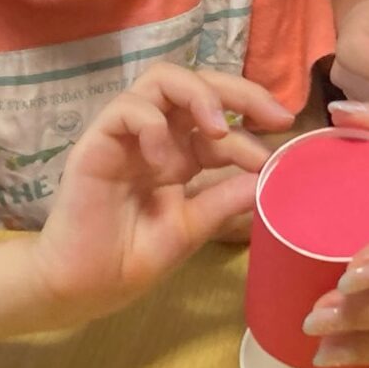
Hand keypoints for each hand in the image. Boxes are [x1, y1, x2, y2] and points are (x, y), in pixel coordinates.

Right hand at [32, 65, 292, 321]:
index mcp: (182, 154)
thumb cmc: (132, 258)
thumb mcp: (191, 229)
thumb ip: (224, 202)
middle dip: (239, 91)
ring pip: (161, 80)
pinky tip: (166, 163)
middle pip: (197, 85)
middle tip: (272, 114)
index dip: (254, 127)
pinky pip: (126, 108)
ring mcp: (126, 135)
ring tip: (218, 130)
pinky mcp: (97, 142)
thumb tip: (267, 177)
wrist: (84, 287)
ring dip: (198, 95)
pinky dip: (152, 124)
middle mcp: (157, 136)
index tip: (284, 142)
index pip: (222, 121)